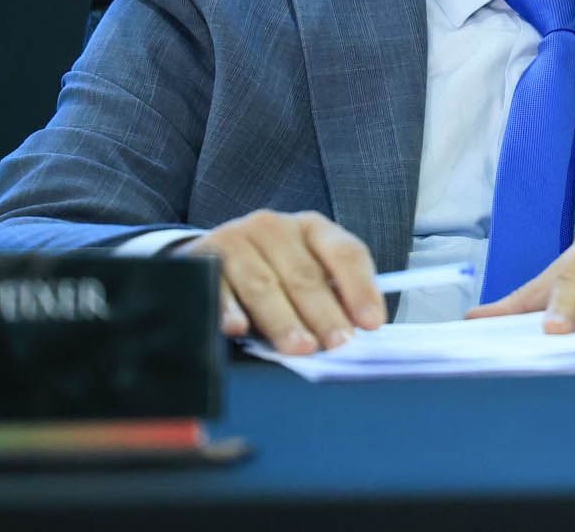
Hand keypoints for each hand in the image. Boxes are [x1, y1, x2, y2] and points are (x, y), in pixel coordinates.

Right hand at [181, 209, 383, 354]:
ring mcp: (235, 240)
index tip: (372, 323)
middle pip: (305, 274)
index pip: (346, 254)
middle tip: (338, 344)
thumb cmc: (271, 271)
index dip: (361, 289)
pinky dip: (228, 310)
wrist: (208, 255)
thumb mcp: (304, 272)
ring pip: (263, 285)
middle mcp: (274, 227)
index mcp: (311, 227)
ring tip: (301, 347)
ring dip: (284, 320)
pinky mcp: (201, 259)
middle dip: (324, 313)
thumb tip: (357, 329)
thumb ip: (331, 294)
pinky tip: (238, 330)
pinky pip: (217, 288)